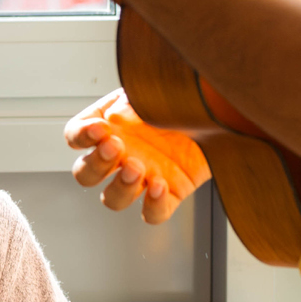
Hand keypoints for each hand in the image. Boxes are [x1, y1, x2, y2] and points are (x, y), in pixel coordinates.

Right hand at [66, 89, 209, 223]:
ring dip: (119, 187)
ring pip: (113, 199)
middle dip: (96, 164)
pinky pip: (152, 214)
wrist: (223, 108)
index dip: (81, 136)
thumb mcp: (153, 87)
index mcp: (112, 125)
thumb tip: (118, 114)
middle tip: (115, 148)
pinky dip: (151, 205)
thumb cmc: (187, 94)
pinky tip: (159, 186)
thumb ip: (131, 97)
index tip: (98, 129)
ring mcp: (144, 177)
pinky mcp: (170, 194)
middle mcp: (123, 154)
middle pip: (86, 174)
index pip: (76, 136)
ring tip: (137, 168)